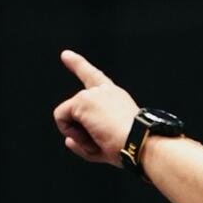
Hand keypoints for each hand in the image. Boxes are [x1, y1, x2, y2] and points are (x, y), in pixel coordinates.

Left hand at [53, 48, 137, 167]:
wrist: (141, 143)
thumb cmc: (131, 147)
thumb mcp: (108, 147)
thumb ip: (86, 143)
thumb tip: (68, 140)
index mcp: (115, 97)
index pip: (94, 78)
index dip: (78, 64)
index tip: (65, 55)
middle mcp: (103, 91)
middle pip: (77, 112)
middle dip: (83, 133)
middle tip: (104, 142)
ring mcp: (91, 94)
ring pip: (69, 118)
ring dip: (80, 135)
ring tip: (101, 139)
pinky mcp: (81, 100)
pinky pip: (61, 118)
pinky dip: (70, 131)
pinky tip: (90, 135)